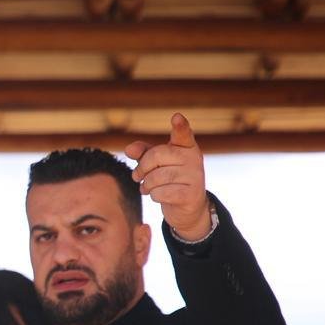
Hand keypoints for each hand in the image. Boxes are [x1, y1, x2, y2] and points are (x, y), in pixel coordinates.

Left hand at [125, 113, 211, 239]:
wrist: (186, 207)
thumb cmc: (168, 180)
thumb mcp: (155, 164)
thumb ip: (142, 153)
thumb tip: (129, 149)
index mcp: (186, 147)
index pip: (183, 134)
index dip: (180, 126)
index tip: (176, 117)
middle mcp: (194, 158)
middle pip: (156, 156)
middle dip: (142, 168)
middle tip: (137, 176)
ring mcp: (195, 176)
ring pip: (156, 177)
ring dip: (147, 185)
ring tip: (147, 188)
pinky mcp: (192, 194)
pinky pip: (161, 193)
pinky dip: (154, 196)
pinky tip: (158, 196)